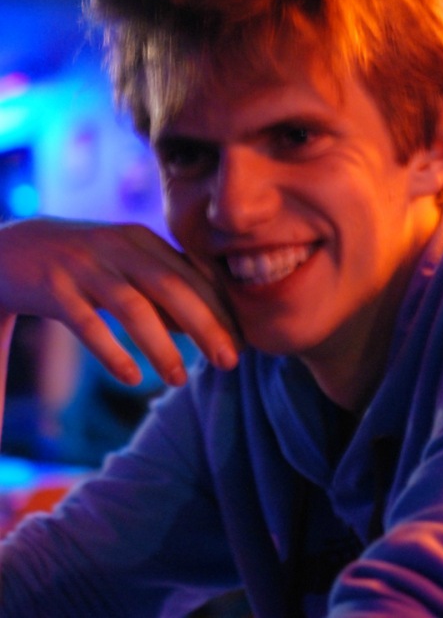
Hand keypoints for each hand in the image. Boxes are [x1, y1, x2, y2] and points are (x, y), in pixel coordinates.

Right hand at [0, 218, 241, 385]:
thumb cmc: (80, 261)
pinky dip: (111, 350)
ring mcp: (85, 267)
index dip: (219, 307)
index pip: (191, 275)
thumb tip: (200, 325)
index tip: (242, 339)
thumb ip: (159, 285)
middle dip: (206, 325)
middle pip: (172, 288)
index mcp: (141, 240)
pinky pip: (87, 323)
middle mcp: (118, 248)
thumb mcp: (123, 262)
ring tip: (179, 379)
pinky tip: (131, 377)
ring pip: (133, 307)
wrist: (9, 246)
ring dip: (161, 346)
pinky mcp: (54, 288)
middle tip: (229, 362)